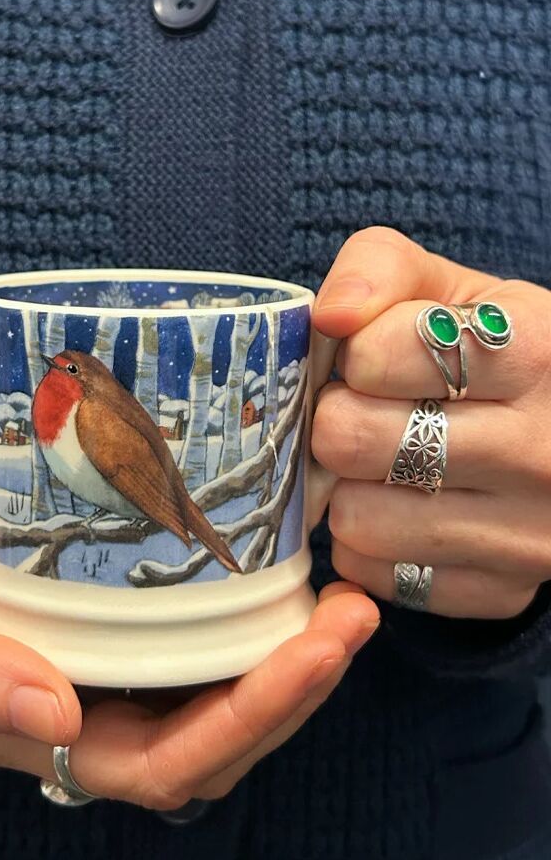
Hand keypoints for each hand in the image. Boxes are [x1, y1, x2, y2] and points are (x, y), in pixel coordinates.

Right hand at [0, 457, 377, 808]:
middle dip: (293, 682)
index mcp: (21, 725)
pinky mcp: (83, 593)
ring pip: (199, 675)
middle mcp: (67, 697)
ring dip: (275, 642)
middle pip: (206, 727)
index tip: (321, 646)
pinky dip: (228, 593)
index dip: (253, 717)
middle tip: (354, 610)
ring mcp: (80, 646)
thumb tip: (56, 719)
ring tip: (334, 585)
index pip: (164, 760)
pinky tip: (263, 544)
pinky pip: (172, 613)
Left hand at [312, 226, 550, 617]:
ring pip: (355, 519)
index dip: (354, 354)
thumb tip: (329, 315)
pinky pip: (377, 576)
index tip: (374, 360)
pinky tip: (403, 511)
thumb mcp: (458, 293)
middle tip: (361, 415)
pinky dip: (370, 547)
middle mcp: (539, 449)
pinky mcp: (503, 590)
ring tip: (382, 466)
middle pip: (349, 439)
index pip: (373, 354)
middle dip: (337, 421)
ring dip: (348, 489)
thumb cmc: (501, 357)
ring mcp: (528, 533)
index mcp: (532, 351)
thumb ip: (381, 269)